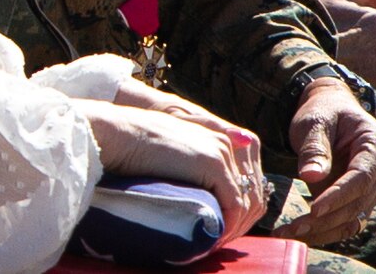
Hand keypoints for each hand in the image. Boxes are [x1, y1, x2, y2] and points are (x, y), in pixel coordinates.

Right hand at [77, 98, 264, 244]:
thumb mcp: (177, 150)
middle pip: (254, 192)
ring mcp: (223, 151)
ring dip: (235, 227)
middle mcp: (228, 142)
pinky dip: (228, 226)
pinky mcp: (213, 164)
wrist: (120, 132)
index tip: (222, 229)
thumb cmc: (139, 144)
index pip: (248, 180)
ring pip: (247, 201)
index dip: (241, 210)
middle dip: (242, 222)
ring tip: (215, 244)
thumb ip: (198, 161)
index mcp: (222, 137)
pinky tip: (213, 238)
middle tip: (220, 242)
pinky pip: (234, 204)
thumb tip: (214, 188)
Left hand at [273, 80, 375, 244]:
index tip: (314, 208)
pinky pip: (347, 220)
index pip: (362, 176)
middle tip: (294, 226)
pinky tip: (300, 233)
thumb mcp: (315, 121)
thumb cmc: (323, 111)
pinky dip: (325, 230)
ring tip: (290, 232)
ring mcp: (373, 187)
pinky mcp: (360, 199)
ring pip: (354, 217)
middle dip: (327, 218)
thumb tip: (311, 177)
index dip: (340, 194)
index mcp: (375, 144)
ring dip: (324, 229)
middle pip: (359, 202)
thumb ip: (315, 147)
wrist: (330, 110)